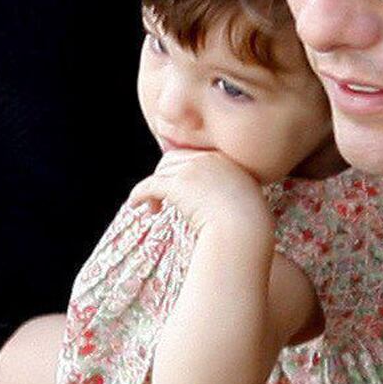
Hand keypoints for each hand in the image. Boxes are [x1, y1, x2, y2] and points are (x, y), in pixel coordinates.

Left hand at [127, 148, 266, 232]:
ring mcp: (192, 169)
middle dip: (163, 177)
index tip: (175, 186)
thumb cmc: (248, 222)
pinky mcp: (178, 184)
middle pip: (171, 160)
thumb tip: (214, 201)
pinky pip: (150, 185)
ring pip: (160, 173)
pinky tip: (134, 204)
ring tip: (153, 209)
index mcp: (223, 159)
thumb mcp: (243, 197)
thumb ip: (230, 191)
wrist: (246, 227)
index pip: (191, 156)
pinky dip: (139, 194)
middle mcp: (206, 158)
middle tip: (161, 198)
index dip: (178, 169)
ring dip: (152, 189)